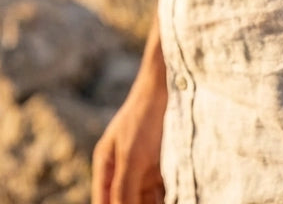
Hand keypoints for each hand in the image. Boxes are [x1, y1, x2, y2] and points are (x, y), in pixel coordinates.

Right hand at [90, 76, 166, 203]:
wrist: (167, 90)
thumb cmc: (143, 118)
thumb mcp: (131, 156)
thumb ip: (123, 188)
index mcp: (107, 166)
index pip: (103, 202)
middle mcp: (122, 171)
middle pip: (125, 203)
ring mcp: (142, 171)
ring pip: (145, 202)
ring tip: (160, 203)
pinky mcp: (161, 171)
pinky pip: (162, 196)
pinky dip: (166, 202)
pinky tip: (178, 201)